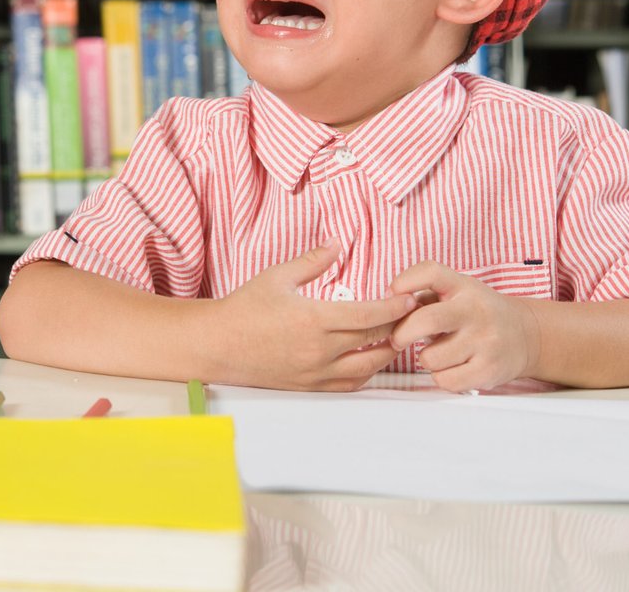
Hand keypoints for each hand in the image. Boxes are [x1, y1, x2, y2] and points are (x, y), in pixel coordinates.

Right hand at [209, 244, 414, 390]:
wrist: (217, 344)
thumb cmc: (244, 309)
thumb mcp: (278, 276)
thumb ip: (312, 260)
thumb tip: (337, 243)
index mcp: (314, 319)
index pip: (370, 316)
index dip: (395, 307)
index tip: (410, 298)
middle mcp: (319, 350)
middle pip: (375, 340)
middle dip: (398, 326)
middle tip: (411, 314)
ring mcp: (316, 372)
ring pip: (368, 368)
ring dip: (387, 352)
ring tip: (396, 336)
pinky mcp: (310, 386)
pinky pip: (350, 384)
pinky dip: (367, 373)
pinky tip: (370, 359)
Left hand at [388, 261, 541, 392]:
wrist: (527, 336)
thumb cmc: (478, 313)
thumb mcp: (457, 292)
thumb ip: (424, 294)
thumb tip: (387, 305)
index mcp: (463, 286)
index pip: (430, 272)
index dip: (404, 282)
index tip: (391, 296)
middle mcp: (476, 311)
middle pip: (426, 321)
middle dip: (402, 334)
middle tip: (399, 339)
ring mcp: (485, 341)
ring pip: (430, 358)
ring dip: (425, 359)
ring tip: (439, 353)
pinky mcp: (489, 370)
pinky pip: (445, 381)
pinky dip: (441, 377)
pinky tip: (452, 367)